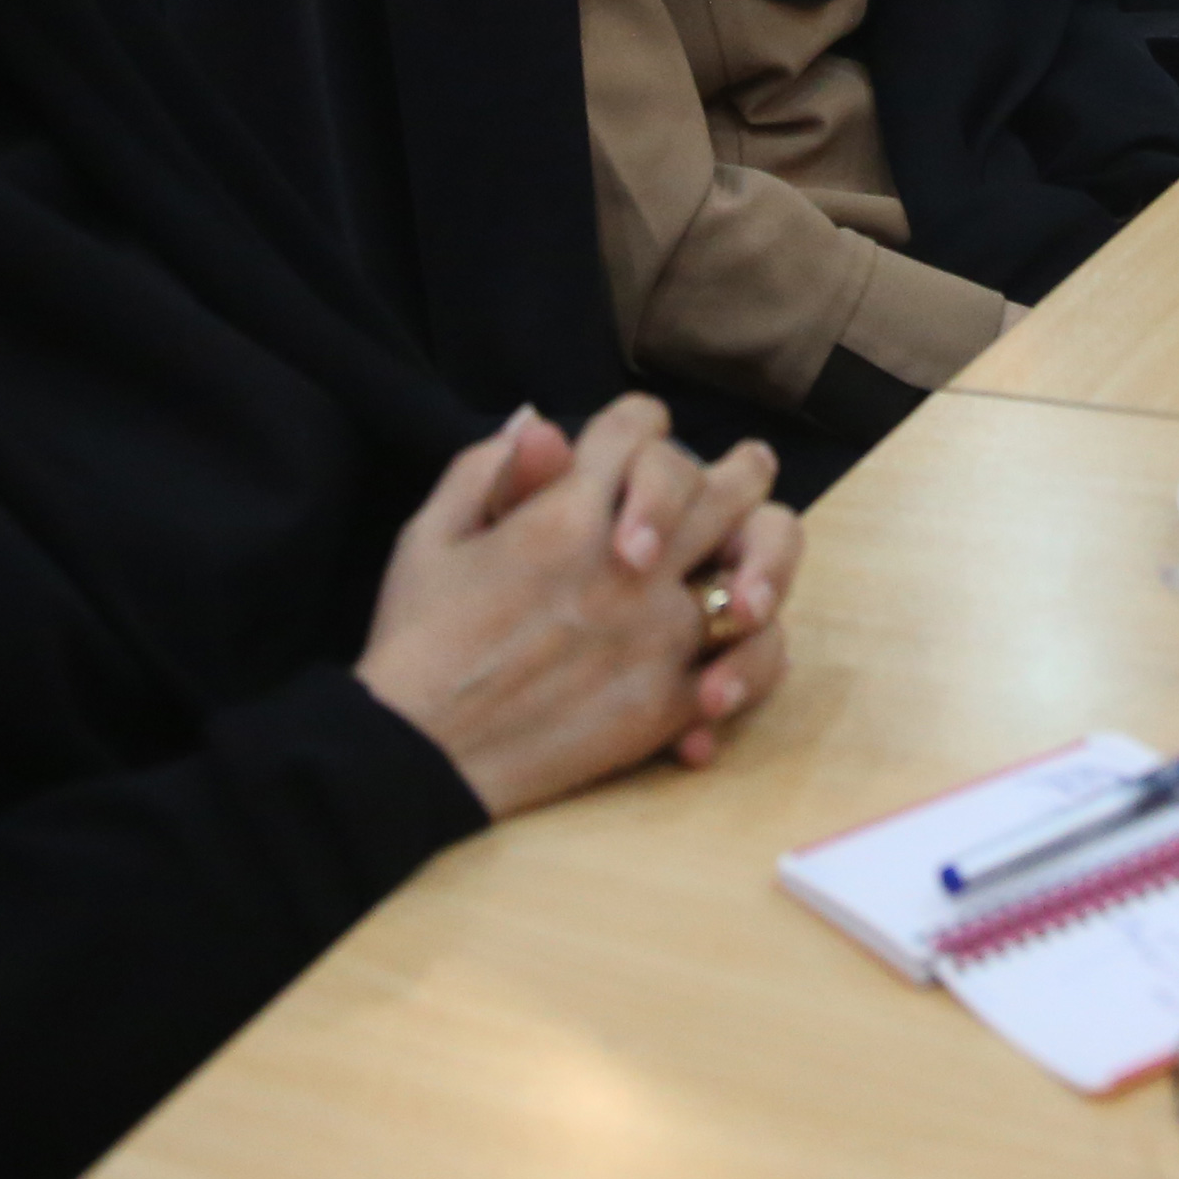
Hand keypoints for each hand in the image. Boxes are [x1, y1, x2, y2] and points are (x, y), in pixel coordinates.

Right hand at [359, 395, 801, 815]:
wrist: (417, 756)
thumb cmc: (413, 643)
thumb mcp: (430, 536)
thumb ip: (486, 469)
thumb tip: (538, 422)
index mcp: (565, 513)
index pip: (638, 428)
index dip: (641, 423)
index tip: (642, 435)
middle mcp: (626, 565)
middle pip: (719, 487)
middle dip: (739, 468)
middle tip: (752, 465)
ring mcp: (657, 634)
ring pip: (753, 568)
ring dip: (765, 553)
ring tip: (764, 546)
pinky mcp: (668, 703)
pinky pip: (750, 662)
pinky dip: (756, 650)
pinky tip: (743, 637)